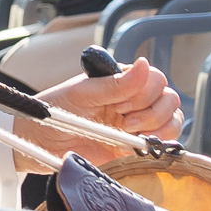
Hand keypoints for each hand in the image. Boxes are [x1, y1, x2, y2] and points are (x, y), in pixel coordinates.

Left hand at [17, 53, 182, 155]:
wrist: (38, 142)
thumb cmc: (54, 110)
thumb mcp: (82, 94)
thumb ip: (115, 84)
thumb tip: (144, 64)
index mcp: (120, 81)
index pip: (154, 78)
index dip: (144, 92)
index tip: (120, 105)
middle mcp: (132, 100)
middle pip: (168, 98)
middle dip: (151, 111)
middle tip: (124, 122)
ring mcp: (136, 123)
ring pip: (172, 118)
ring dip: (158, 126)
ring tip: (129, 133)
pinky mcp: (136, 146)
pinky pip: (165, 141)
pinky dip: (161, 142)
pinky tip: (139, 144)